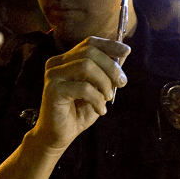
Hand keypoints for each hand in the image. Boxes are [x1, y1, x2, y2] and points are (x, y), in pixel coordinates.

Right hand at [30, 36, 129, 152]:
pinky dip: (96, 99)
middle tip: (122, 83)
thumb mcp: (99, 89)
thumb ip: (107, 71)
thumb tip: (123, 52)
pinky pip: (82, 88)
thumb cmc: (78, 112)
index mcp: (67, 59)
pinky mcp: (52, 90)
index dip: (109, 45)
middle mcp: (57, 63)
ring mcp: (53, 75)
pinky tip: (100, 110)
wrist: (59, 135)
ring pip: (85, 66)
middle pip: (89, 51)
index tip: (127, 51)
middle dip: (110, 66)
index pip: (89, 43)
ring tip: (108, 98)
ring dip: (104, 82)